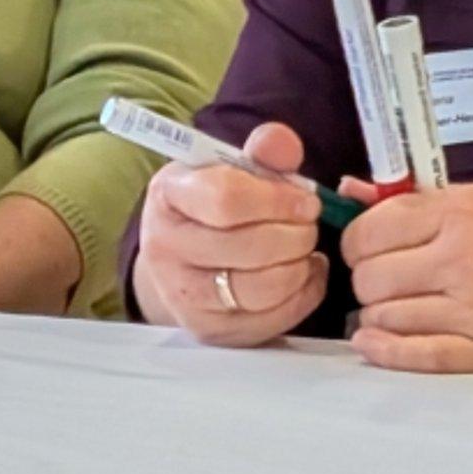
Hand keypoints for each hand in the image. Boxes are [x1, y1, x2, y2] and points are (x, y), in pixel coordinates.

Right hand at [132, 122, 328, 346]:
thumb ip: (262, 153)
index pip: (226, 199)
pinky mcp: (209, 330)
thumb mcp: (229, 168)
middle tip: (308, 223)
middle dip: (295, 234)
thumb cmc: (210, 205)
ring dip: (300, 265)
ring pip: (262, 288)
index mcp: (167, 195)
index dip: (277, 199)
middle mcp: (165, 247)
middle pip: (249, 247)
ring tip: (303, 247)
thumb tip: (284, 143)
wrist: (177, 256)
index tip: (304, 199)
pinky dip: (303, 294)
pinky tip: (304, 272)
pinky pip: (273, 319)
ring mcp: (183, 294)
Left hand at [344, 181, 472, 372]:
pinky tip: (372, 344)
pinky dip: (388, 352)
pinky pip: (423, 355)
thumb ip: (413, 196)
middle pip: (371, 277)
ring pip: (387, 316)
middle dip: (365, 280)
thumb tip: (348, 191)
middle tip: (380, 280)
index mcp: (457, 214)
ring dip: (378, 315)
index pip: (370, 231)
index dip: (354, 243)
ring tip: (390, 308)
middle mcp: (461, 260)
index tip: (361, 250)